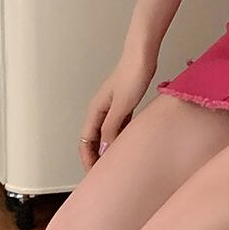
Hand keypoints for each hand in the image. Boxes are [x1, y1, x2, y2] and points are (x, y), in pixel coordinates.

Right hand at [78, 51, 156, 170]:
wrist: (142, 56)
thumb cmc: (132, 76)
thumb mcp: (121, 106)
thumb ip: (111, 127)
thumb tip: (104, 149)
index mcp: (96, 110)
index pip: (86, 140)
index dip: (88, 158)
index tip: (93, 173)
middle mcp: (101, 109)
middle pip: (94, 138)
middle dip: (96, 155)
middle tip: (104, 172)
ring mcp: (112, 106)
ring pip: (106, 132)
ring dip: (108, 147)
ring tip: (115, 162)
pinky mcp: (124, 103)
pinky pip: (118, 124)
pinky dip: (119, 136)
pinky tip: (127, 143)